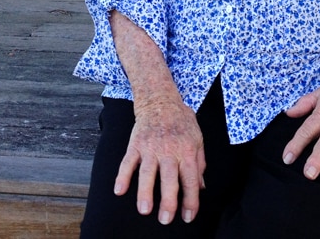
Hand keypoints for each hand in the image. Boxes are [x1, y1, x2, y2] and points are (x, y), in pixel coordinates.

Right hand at [114, 96, 205, 224]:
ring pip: (147, 172)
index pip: (191, 179)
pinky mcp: (136, 144)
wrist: (160, 100)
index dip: (191, 200)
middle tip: (166, 219)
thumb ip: (199, 163)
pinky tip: (119, 190)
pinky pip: (127, 161)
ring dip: (145, 191)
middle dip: (168, 201)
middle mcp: (169, 150)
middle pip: (169, 178)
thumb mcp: (197, 138)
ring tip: (145, 209)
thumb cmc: (181, 121)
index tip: (188, 216)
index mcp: (187, 150)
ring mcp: (151, 147)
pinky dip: (122, 176)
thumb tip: (201, 187)